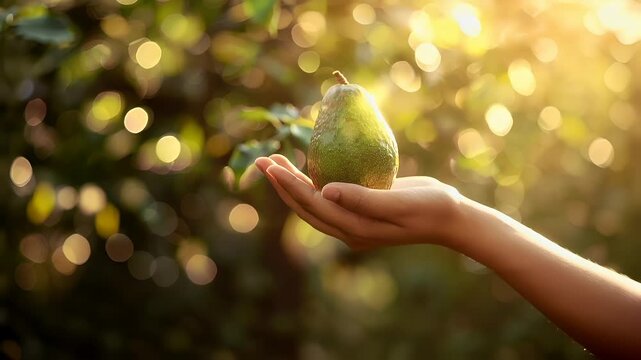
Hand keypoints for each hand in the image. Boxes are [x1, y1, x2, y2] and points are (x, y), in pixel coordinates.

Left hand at [255, 155, 463, 249]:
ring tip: (275, 162)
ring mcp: (354, 219)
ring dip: (293, 183)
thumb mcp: (400, 203)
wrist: (450, 217)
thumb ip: (364, 199)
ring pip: (314, 202)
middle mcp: (349, 227)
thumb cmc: (431, 208)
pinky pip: (329, 196)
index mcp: (355, 228)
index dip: (290, 186)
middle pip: (306, 206)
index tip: (271, 166)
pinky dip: (312, 181)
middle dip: (282, 185)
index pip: (313, 205)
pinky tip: (305, 166)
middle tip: (262, 160)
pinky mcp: (360, 208)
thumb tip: (326, 192)